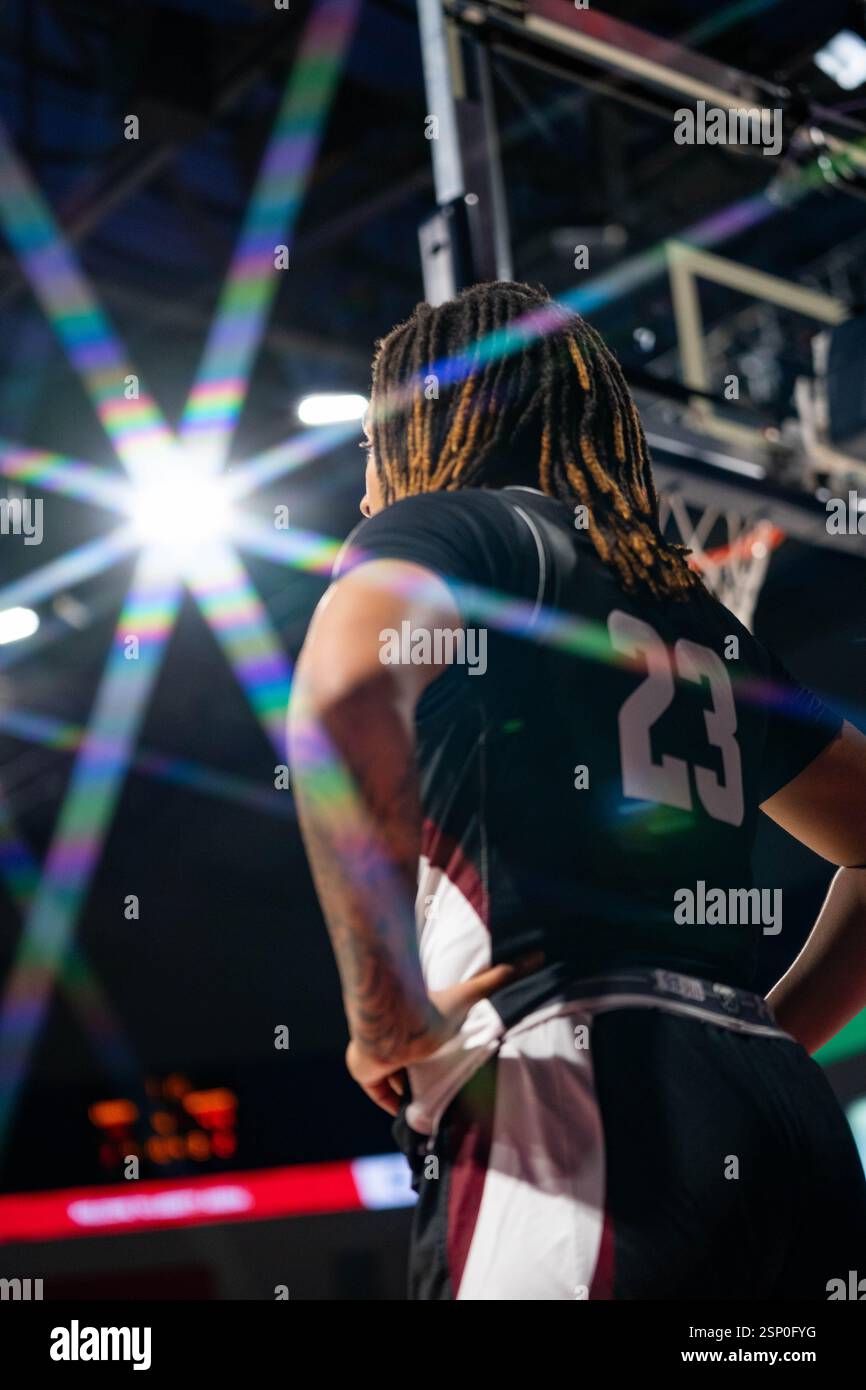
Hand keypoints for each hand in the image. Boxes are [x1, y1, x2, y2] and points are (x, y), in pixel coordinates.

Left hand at [346, 953, 543, 1113]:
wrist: (398, 1021)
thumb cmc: (431, 1004)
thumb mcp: (470, 992)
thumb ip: (500, 976)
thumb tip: (538, 955)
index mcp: (414, 1017)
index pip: (422, 1036)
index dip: (433, 1051)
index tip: (449, 1063)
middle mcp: (394, 1034)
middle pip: (408, 1059)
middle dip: (423, 1073)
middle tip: (444, 1089)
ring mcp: (376, 1052)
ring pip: (392, 1076)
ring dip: (408, 1089)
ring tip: (431, 1105)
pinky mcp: (364, 1070)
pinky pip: (377, 1092)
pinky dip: (392, 1104)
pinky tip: (409, 1112)